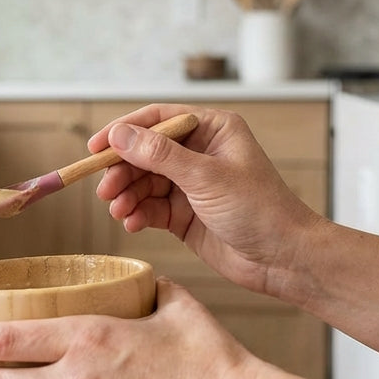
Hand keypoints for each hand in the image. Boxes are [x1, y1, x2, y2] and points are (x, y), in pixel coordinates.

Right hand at [90, 104, 322, 299]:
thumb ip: (160, 155)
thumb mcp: (206, 177)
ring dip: (127, 196)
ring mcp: (190, 185)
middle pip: (144, 153)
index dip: (124, 131)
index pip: (157, 119)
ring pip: (144, 182)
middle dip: (122, 171)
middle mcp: (199, 153)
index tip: (96, 148)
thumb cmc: (260, 210)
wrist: (283, 259)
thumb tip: (120, 135)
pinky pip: (150, 208)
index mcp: (212, 130)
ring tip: (118, 211)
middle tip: (105, 190)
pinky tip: (132, 224)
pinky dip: (137, 215)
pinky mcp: (184, 214)